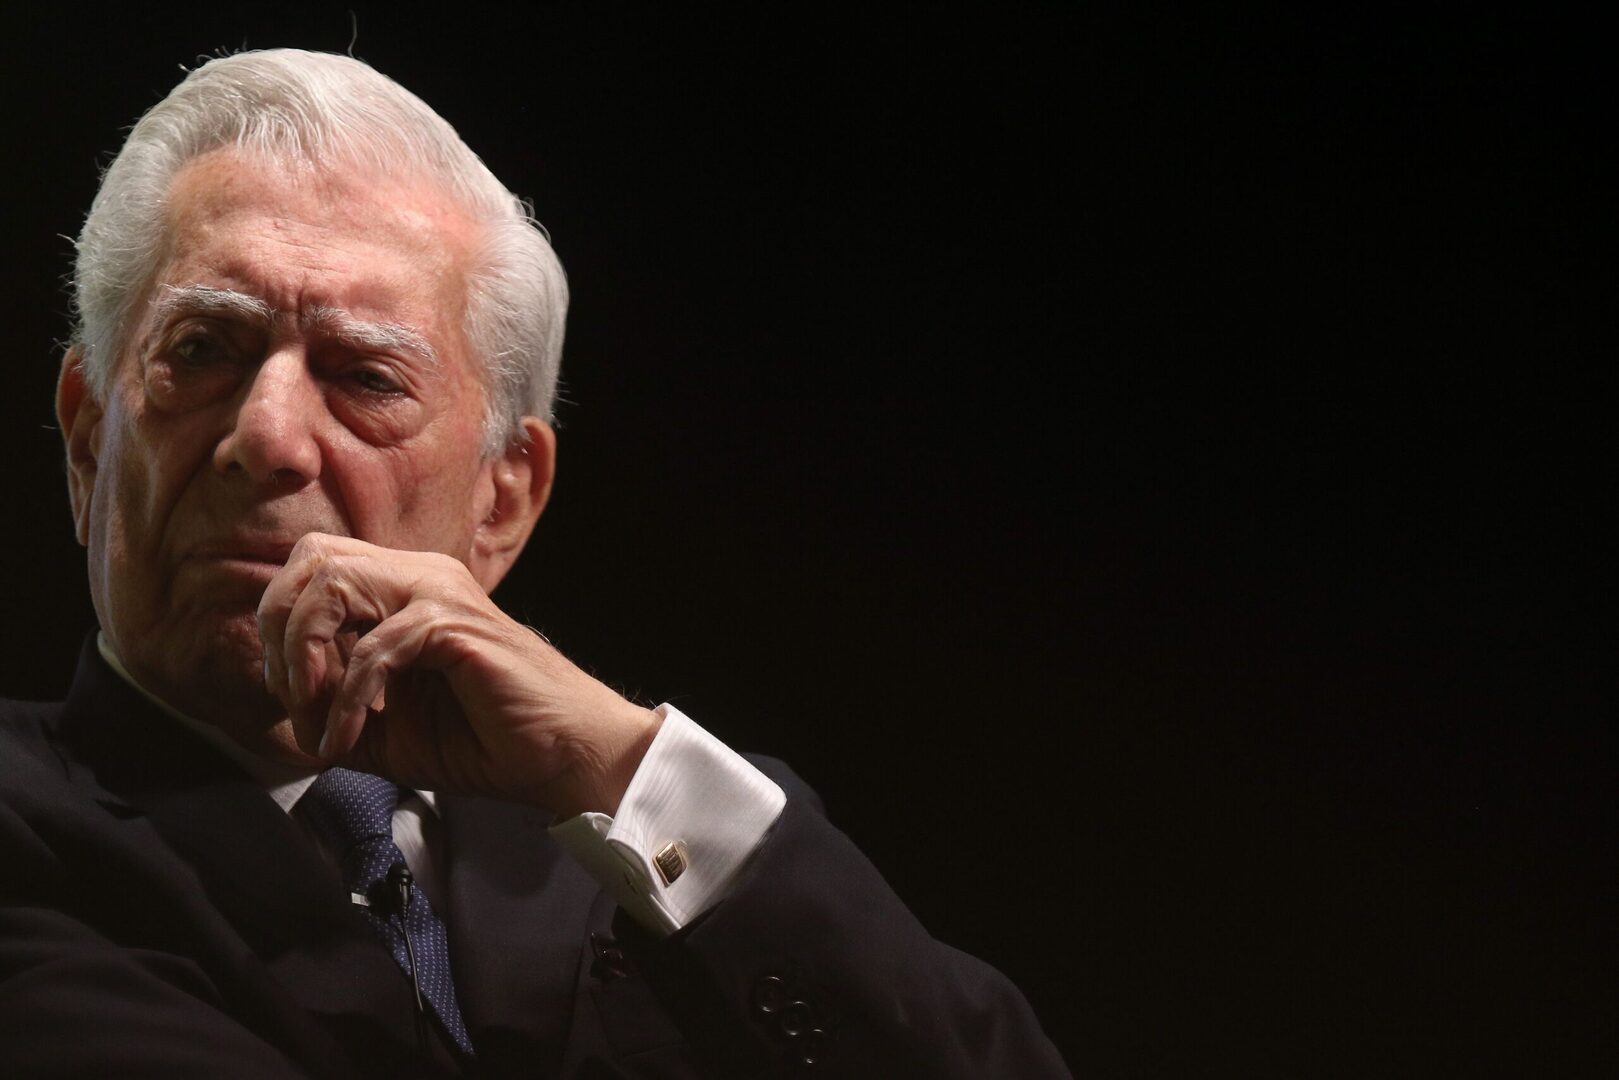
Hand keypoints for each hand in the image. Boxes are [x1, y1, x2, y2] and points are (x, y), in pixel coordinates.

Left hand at [256, 533, 661, 816]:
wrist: (561, 755)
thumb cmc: (484, 740)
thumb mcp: (384, 730)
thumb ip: (329, 711)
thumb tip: (274, 709)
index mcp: (403, 588)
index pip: (313, 569)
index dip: (280, 630)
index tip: (292, 700)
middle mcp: (420, 575)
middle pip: (312, 558)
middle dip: (279, 627)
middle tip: (292, 695)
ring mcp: (440, 593)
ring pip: (333, 582)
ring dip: (304, 655)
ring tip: (315, 717)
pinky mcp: (455, 625)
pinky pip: (374, 647)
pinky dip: (348, 700)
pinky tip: (348, 739)